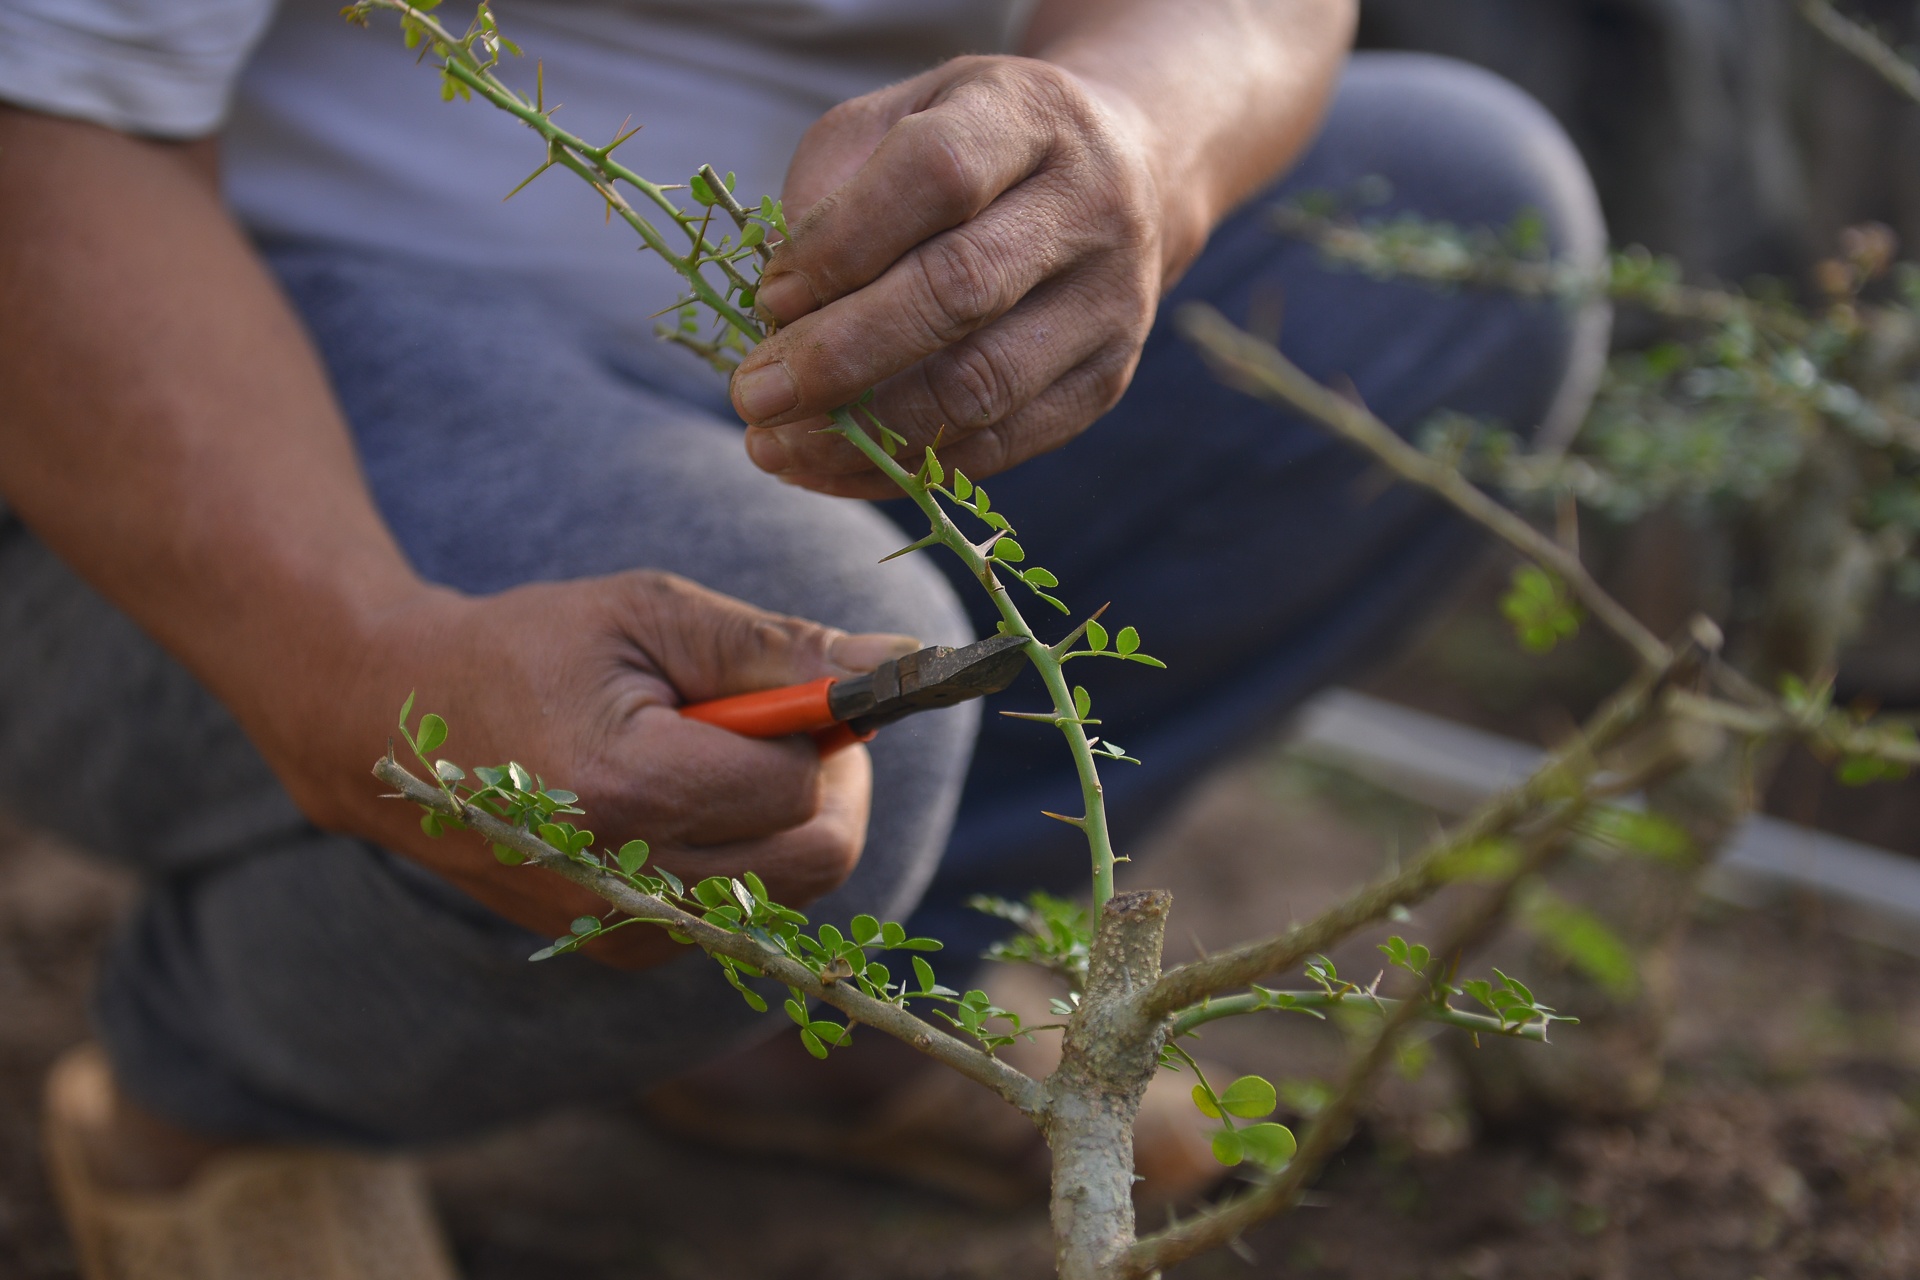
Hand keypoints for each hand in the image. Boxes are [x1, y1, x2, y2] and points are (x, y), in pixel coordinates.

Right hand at [278, 572, 918, 967]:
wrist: (394, 728)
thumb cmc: (531, 650)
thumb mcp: (651, 614)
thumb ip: (778, 647)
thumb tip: (900, 664)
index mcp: (626, 791)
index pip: (796, 784)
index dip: (817, 726)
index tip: (791, 683)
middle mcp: (626, 883)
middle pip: (818, 857)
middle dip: (825, 783)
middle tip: (780, 722)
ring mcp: (624, 928)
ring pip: (792, 893)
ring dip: (787, 820)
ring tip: (718, 755)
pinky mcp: (624, 948)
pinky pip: (745, 912)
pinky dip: (747, 856)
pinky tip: (687, 802)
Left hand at [729, 55, 1191, 497]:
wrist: (1126, 176)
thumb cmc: (977, 149)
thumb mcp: (902, 119)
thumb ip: (833, 186)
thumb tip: (779, 311)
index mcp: (1031, 117)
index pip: (936, 175)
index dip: (842, 243)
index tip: (767, 298)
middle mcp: (1090, 207)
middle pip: (961, 290)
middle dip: (841, 356)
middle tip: (753, 396)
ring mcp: (1111, 303)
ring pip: (983, 386)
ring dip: (867, 432)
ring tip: (777, 447)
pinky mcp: (1104, 382)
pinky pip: (1000, 446)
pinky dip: (905, 468)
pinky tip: (832, 470)